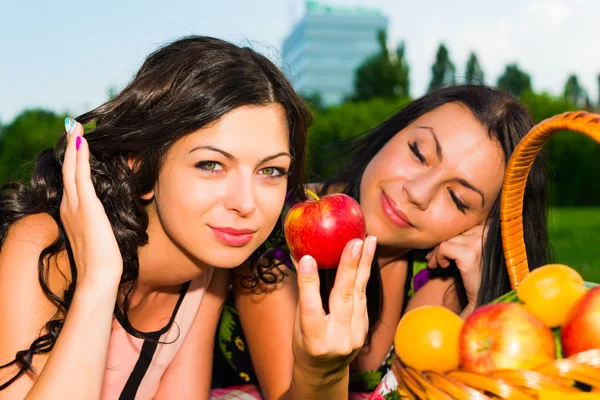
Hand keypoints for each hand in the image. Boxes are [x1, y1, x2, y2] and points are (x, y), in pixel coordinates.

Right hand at [59, 119, 122, 285]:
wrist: (98, 276)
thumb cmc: (103, 260)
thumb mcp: (101, 233)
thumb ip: (101, 220)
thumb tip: (110, 213)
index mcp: (72, 212)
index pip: (72, 180)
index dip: (73, 160)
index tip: (77, 143)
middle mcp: (70, 206)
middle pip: (68, 169)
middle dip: (70, 146)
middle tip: (72, 126)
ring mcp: (76, 206)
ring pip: (72, 169)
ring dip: (74, 146)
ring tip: (75, 126)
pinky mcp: (87, 207)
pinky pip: (81, 176)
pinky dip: (80, 158)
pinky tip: (82, 143)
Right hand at [291, 236, 376, 384]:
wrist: (324, 372)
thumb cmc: (304, 343)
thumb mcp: (296, 324)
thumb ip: (303, 294)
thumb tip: (299, 256)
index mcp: (312, 340)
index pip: (311, 309)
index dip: (308, 283)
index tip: (307, 258)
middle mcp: (337, 339)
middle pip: (344, 298)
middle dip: (350, 267)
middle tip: (355, 242)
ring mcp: (355, 336)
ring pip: (359, 295)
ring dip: (365, 265)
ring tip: (369, 241)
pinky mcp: (364, 330)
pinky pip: (363, 299)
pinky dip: (364, 276)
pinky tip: (367, 257)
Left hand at [426, 222, 489, 306]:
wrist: (488, 300)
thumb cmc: (482, 277)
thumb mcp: (476, 252)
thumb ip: (466, 238)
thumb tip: (443, 228)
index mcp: (495, 230)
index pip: (465, 223)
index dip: (452, 235)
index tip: (443, 250)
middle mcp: (490, 233)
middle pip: (456, 229)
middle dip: (441, 244)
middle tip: (433, 259)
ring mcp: (480, 243)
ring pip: (448, 238)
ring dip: (437, 252)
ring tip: (436, 264)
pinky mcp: (470, 254)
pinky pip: (443, 247)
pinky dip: (438, 256)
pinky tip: (443, 267)